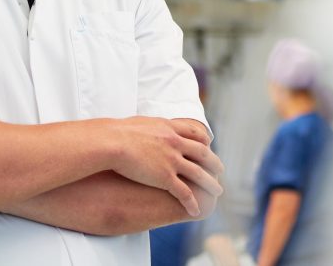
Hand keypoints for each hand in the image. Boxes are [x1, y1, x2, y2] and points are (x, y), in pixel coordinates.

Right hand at [110, 116, 224, 216]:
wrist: (111, 142)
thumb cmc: (118, 132)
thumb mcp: (141, 122)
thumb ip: (151, 126)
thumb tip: (149, 126)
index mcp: (170, 128)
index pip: (195, 134)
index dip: (204, 142)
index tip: (209, 147)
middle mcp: (175, 143)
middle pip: (202, 153)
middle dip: (213, 162)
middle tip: (221, 169)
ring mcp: (172, 160)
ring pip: (198, 174)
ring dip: (210, 184)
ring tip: (218, 191)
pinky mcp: (165, 177)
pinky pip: (184, 193)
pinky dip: (192, 202)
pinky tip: (196, 210)